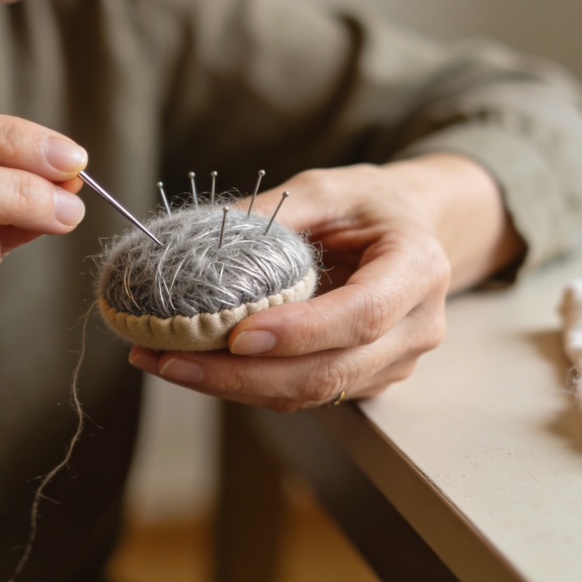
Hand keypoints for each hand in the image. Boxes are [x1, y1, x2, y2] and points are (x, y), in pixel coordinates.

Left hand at [127, 154, 521, 410]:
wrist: (415, 230)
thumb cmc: (370, 204)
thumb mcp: (326, 188)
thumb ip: (272, 213)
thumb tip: (197, 236)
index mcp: (417, 268)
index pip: (361, 316)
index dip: (299, 333)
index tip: (236, 336)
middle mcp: (416, 327)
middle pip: (328, 372)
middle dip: (241, 375)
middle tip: (170, 359)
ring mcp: (395, 362)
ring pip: (310, 393)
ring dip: (232, 386)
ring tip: (164, 362)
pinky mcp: (367, 380)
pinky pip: (303, 394)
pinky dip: (246, 385)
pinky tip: (198, 366)